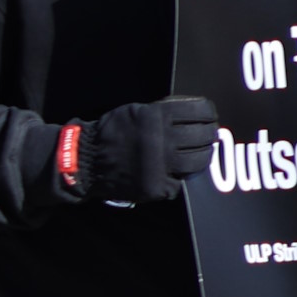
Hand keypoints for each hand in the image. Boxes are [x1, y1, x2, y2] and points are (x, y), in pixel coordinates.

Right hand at [69, 94, 217, 203]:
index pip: (200, 111)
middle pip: (204, 136)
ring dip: (202, 156)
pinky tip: (173, 170)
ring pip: (199, 161)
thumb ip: (163, 112)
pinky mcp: (157, 186)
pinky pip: (181, 180)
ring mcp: (161, 166)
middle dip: (209, 134)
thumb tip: (194, 113)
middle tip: (208, 135)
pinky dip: (179, 176)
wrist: (87, 162)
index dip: (209, 113)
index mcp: (157, 118)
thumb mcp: (135, 112)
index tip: (210, 116)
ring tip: (198, 153)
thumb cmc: (113, 133)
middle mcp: (162, 141)